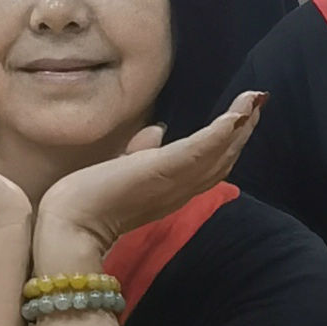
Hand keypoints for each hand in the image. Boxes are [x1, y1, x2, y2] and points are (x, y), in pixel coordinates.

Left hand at [28, 91, 263, 267]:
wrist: (69, 225)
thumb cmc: (88, 202)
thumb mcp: (122, 170)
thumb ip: (141, 153)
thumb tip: (156, 131)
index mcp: (171, 190)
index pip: (208, 166)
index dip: (228, 143)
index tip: (242, 118)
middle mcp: (181, 189)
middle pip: (223, 159)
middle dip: (242, 131)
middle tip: (257, 103)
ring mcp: (176, 181)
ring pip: (221, 152)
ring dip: (241, 125)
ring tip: (255, 100)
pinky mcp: (167, 169)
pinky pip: (204, 147)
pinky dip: (225, 129)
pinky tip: (239, 112)